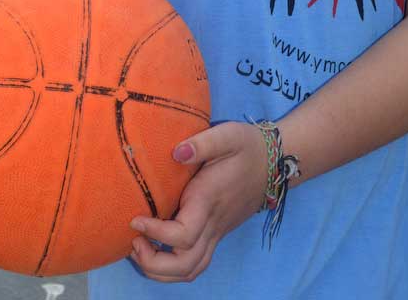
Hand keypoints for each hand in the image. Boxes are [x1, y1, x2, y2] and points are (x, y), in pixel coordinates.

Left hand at [129, 121, 266, 282]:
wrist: (273, 163)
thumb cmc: (247, 147)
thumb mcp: (227, 136)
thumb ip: (202, 143)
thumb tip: (176, 152)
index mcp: (209, 202)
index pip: (182, 235)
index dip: (155, 232)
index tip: (135, 218)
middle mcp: (212, 225)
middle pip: (185, 266)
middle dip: (153, 263)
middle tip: (134, 241)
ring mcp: (216, 233)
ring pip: (190, 271)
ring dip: (161, 270)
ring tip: (140, 249)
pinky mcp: (216, 234)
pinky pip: (195, 264)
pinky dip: (173, 268)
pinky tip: (157, 249)